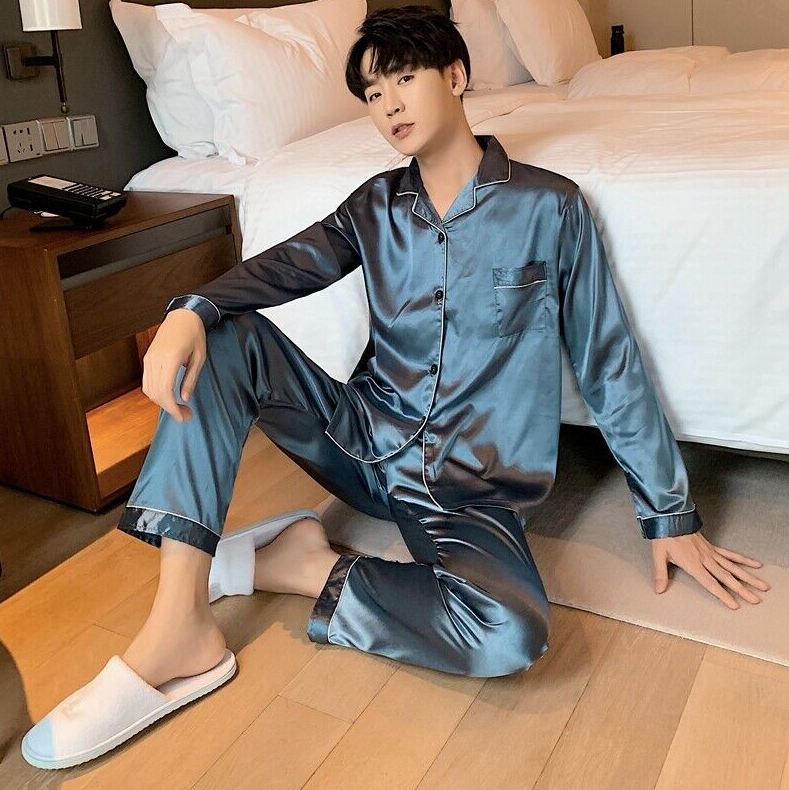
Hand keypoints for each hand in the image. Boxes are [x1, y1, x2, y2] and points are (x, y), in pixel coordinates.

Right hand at [141, 309, 206, 422]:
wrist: (183, 316)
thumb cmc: (194, 334)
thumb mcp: (199, 357)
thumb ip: (191, 378)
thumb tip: (185, 398)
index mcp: (170, 358)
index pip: (165, 391)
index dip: (173, 408)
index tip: (183, 417)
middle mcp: (155, 359)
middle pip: (156, 393)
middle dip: (169, 408)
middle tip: (185, 415)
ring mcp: (149, 358)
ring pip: (149, 389)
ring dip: (162, 402)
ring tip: (178, 407)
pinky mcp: (147, 358)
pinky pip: (147, 381)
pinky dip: (156, 392)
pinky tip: (169, 396)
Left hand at [651, 531, 769, 608]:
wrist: (670, 518)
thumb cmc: (665, 537)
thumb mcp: (658, 556)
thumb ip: (660, 574)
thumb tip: (659, 590)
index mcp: (693, 564)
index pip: (710, 583)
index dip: (723, 594)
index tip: (735, 604)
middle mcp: (705, 560)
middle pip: (727, 577)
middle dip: (742, 590)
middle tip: (756, 600)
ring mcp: (711, 553)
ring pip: (733, 567)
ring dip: (748, 577)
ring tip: (762, 585)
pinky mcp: (713, 547)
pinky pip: (730, 554)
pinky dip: (743, 560)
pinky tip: (755, 564)